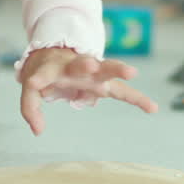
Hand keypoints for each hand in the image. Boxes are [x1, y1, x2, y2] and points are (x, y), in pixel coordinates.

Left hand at [18, 47, 157, 135]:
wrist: (60, 53)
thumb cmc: (47, 70)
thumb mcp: (32, 84)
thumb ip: (30, 107)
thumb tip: (38, 130)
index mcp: (53, 67)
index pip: (44, 73)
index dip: (38, 79)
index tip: (34, 83)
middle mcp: (74, 65)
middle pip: (81, 62)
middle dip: (86, 63)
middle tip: (91, 63)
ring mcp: (93, 71)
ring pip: (106, 67)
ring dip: (116, 69)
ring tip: (131, 73)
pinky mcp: (105, 81)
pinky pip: (124, 91)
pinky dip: (137, 98)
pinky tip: (152, 108)